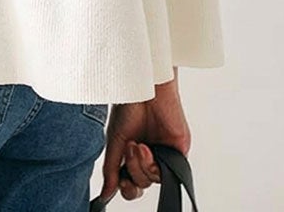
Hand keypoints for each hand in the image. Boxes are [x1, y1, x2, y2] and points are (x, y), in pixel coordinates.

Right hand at [98, 77, 190, 202]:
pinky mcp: (177, 152)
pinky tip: (148, 148)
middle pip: (141, 183)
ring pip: (153, 179)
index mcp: (133, 155)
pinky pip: (169, 172)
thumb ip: (112, 169)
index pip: (131, 183)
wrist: (144, 88)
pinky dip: (155, 164)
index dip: (126, 187)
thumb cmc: (129, 106)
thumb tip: (106, 194)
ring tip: (137, 144)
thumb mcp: (115, 140)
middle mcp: (149, 157)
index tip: (120, 180)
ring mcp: (163, 155)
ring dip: (141, 165)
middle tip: (128, 149)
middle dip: (133, 170)